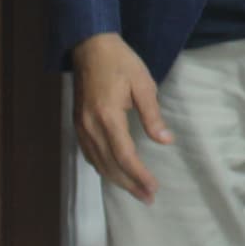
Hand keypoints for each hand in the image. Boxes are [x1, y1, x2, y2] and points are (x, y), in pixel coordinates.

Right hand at [73, 33, 168, 203]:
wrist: (89, 47)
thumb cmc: (120, 62)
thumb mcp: (143, 84)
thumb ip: (152, 115)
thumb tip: (165, 141)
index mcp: (108, 116)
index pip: (124, 155)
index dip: (139, 175)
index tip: (153, 188)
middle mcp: (90, 126)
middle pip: (110, 165)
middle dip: (130, 184)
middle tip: (148, 198)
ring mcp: (81, 127)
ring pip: (98, 163)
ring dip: (117, 180)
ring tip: (136, 192)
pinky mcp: (78, 124)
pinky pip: (90, 154)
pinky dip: (103, 168)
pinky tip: (114, 173)